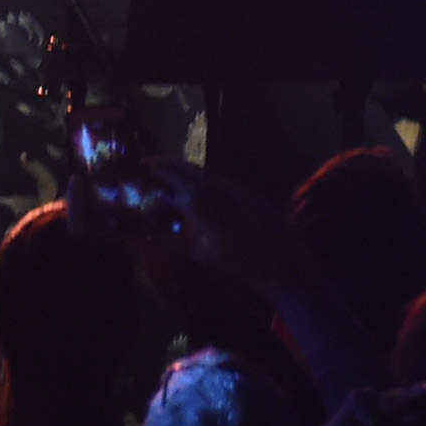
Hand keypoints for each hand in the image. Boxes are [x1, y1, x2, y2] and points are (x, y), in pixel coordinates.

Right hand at [139, 159, 294, 280]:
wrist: (281, 260)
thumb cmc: (238, 262)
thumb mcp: (200, 255)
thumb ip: (171, 241)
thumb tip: (148, 233)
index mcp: (203, 203)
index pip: (175, 179)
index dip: (158, 170)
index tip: (144, 165)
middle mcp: (219, 188)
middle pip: (191, 170)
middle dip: (170, 165)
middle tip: (153, 163)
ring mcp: (236, 189)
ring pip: (206, 173)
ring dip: (187, 170)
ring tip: (172, 172)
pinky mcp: (248, 193)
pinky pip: (219, 180)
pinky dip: (203, 178)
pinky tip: (198, 187)